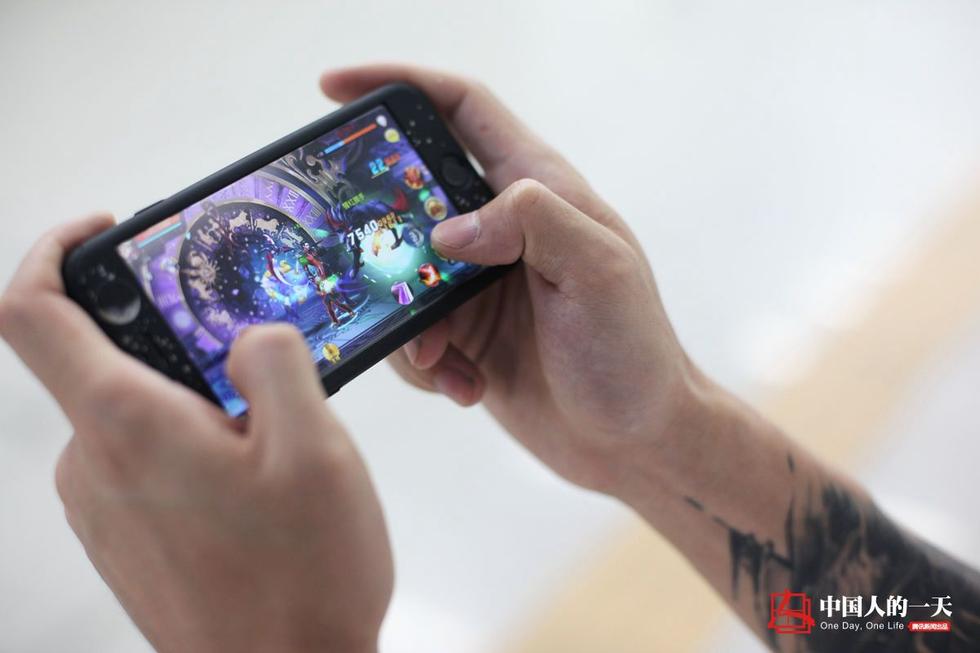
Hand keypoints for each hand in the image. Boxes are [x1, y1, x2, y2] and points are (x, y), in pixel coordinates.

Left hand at [0, 215, 392, 652]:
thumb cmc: (303, 579)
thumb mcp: (317, 447)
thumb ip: (275, 360)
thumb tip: (244, 337)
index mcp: (128, 424)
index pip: (33, 311)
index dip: (54, 251)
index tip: (105, 232)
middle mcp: (91, 463)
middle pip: (99, 360)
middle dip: (176, 346)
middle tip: (255, 371)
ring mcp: (97, 508)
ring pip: (130, 414)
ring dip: (193, 404)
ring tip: (269, 446)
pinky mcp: (118, 538)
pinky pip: (138, 462)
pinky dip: (188, 447)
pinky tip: (253, 489)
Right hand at [322, 65, 700, 493]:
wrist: (634, 442)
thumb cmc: (633, 354)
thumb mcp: (598, 271)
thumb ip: (531, 221)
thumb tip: (448, 231)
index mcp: (539, 191)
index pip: (462, 109)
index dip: (401, 84)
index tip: (334, 88)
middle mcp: (504, 229)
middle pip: (411, 197)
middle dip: (378, 232)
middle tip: (359, 265)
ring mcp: (479, 284)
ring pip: (400, 274)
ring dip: (407, 321)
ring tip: (446, 362)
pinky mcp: (467, 335)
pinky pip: (413, 333)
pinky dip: (427, 363)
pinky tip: (467, 385)